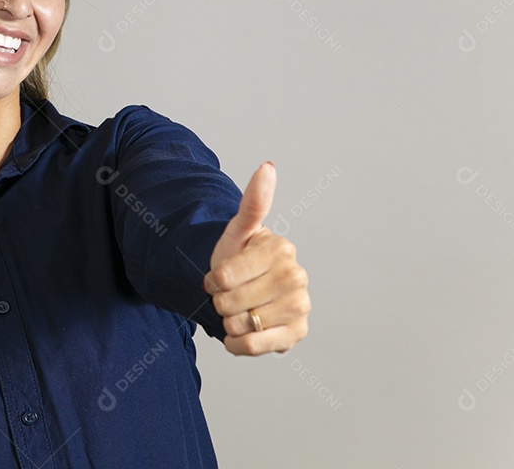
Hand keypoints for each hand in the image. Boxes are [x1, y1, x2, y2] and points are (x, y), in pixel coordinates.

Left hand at [202, 161, 309, 355]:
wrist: (246, 292)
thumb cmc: (238, 258)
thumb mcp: (238, 231)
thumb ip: (253, 202)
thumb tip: (267, 167)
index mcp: (281, 249)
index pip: (225, 276)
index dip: (213, 280)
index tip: (219, 275)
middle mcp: (297, 277)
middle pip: (231, 303)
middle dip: (220, 301)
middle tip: (229, 294)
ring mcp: (300, 306)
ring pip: (241, 325)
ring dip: (228, 322)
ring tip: (239, 310)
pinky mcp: (297, 333)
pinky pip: (253, 346)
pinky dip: (237, 343)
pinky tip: (240, 332)